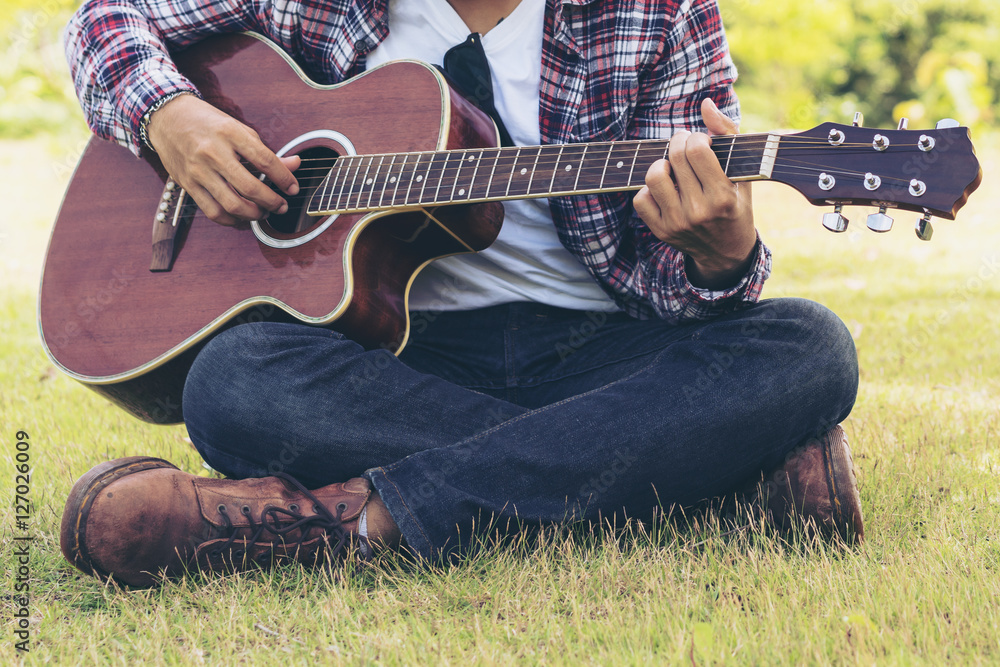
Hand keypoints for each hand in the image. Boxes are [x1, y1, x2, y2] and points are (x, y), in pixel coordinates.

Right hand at [146, 94, 300, 225]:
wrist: (166, 116)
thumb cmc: (207, 123)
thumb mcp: (238, 129)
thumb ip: (265, 152)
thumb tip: (295, 164)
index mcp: (230, 133)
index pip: (265, 161)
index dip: (284, 178)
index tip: (293, 189)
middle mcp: (213, 152)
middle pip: (249, 188)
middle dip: (272, 202)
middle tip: (281, 206)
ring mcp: (198, 170)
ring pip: (231, 205)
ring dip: (253, 215)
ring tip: (263, 213)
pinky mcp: (187, 184)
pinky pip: (212, 211)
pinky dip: (231, 220)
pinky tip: (241, 217)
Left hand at [633, 98, 755, 288]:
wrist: (726, 252)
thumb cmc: (736, 204)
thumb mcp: (742, 172)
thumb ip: (728, 134)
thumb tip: (706, 103)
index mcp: (722, 196)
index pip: (696, 150)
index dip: (695, 137)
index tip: (701, 142)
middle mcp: (698, 211)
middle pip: (674, 158)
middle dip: (678, 142)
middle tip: (684, 146)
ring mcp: (677, 223)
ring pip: (653, 176)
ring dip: (661, 163)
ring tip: (672, 166)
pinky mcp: (660, 231)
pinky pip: (640, 199)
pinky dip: (649, 188)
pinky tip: (665, 188)